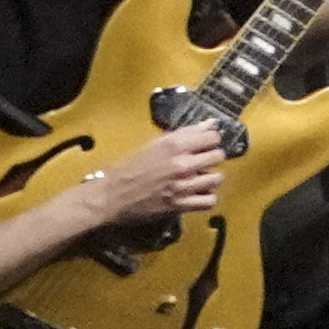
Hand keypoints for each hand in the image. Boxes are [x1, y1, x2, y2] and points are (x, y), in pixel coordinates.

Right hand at [79, 118, 236, 237]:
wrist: (110, 196)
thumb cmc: (129, 167)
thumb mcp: (154, 144)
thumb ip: (184, 133)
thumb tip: (211, 123)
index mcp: (175, 145)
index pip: (213, 137)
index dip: (210, 141)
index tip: (203, 145)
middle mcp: (182, 163)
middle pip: (219, 156)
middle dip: (212, 158)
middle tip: (201, 163)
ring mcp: (182, 185)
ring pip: (217, 178)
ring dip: (210, 179)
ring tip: (199, 179)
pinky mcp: (179, 205)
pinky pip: (209, 201)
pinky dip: (206, 198)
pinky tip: (197, 195)